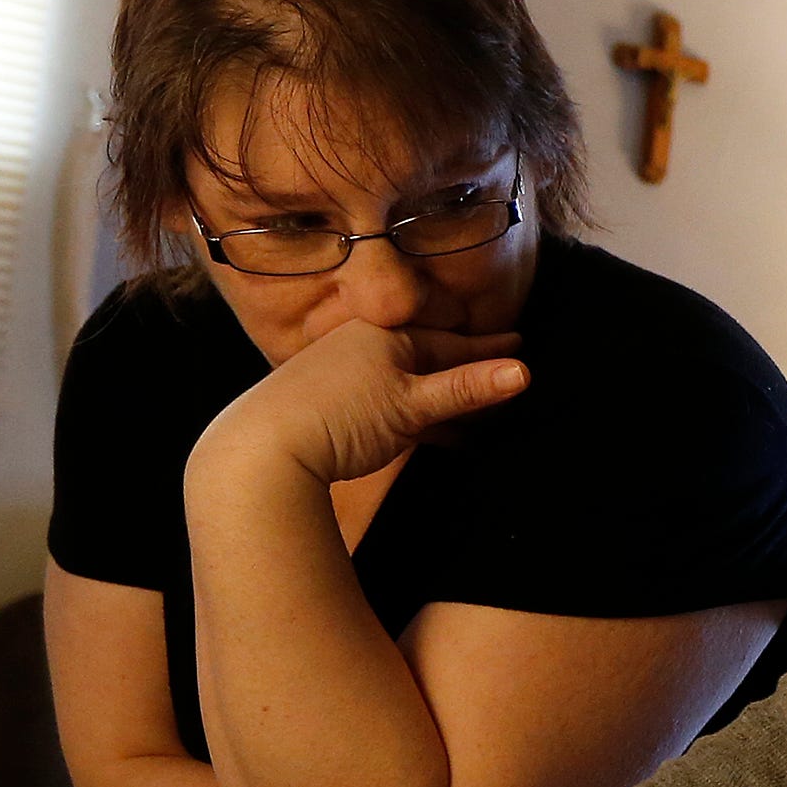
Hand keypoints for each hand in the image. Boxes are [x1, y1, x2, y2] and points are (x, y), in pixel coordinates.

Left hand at [196, 321, 526, 487]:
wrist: (262, 450)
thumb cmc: (340, 416)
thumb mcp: (413, 402)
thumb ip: (468, 388)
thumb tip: (524, 371)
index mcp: (384, 336)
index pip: (451, 343)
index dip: (488, 349)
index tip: (519, 344)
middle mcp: (360, 346)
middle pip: (428, 358)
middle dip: (464, 368)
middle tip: (502, 370)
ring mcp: (340, 375)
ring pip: (405, 381)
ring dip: (438, 396)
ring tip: (470, 408)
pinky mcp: (325, 406)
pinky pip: (383, 401)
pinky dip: (410, 413)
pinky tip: (419, 429)